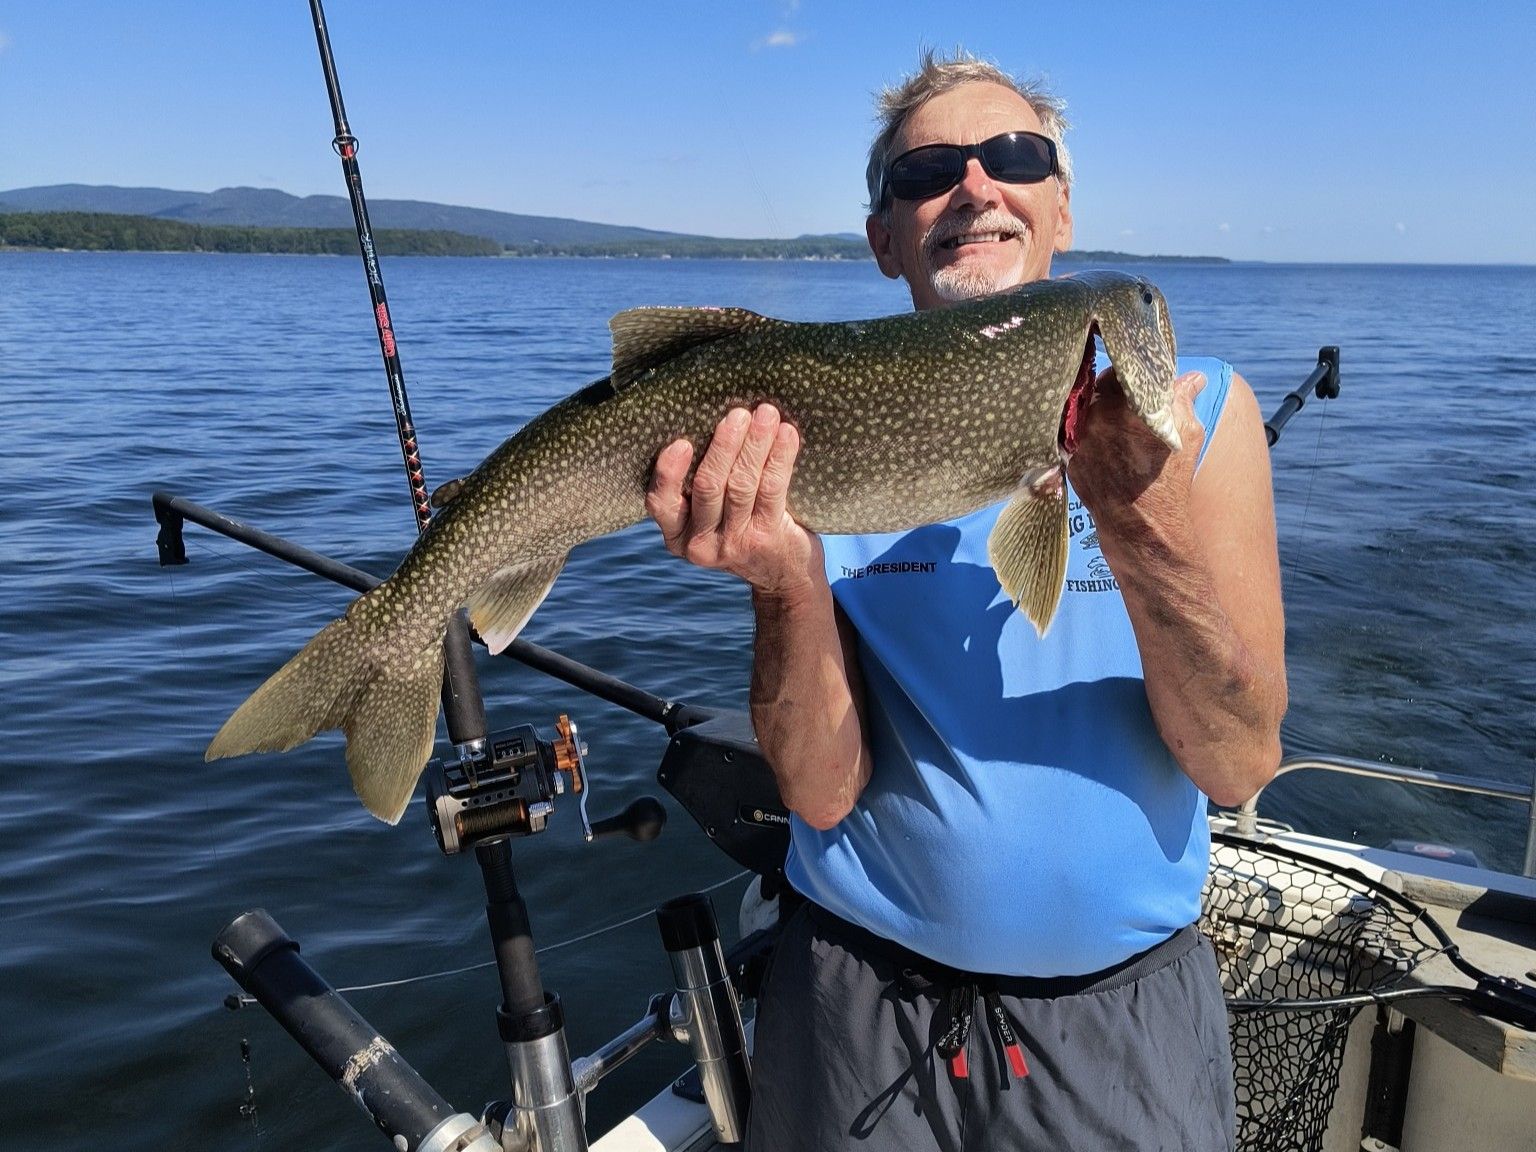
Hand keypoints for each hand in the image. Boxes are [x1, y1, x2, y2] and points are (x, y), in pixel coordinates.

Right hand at [646, 403, 822, 597]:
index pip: (661, 503)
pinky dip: (780, 457)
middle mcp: (700, 544)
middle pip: (708, 486)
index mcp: (677, 535)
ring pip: (741, 484)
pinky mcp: (766, 539)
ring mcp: (734, 544)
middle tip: (738, 414)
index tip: (682, 442)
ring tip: (766, 414)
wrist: (784, 575)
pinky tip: (787, 434)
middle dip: (724, 445)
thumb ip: (703, 484)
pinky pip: (772, 490)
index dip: (669, 472)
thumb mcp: (712, 517)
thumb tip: (713, 418)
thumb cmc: (743, 529)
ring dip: (755, 444)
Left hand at [1067, 369, 1205, 532]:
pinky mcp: (1067, 456)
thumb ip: (1183, 400)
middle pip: (1095, 388)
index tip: (1134, 377)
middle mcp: (1092, 417)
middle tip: (1123, 398)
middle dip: (1110, 391)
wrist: (1141, 522)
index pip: (1117, 371)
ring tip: (1112, 419)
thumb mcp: (1186, 434)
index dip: (1127, 372)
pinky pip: (1072, 434)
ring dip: (1094, 409)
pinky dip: (1085, 432)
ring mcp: (1076, 437)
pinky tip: (1100, 440)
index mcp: (1121, 403)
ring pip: (1081, 410)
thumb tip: (1192, 378)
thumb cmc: (1170, 478)